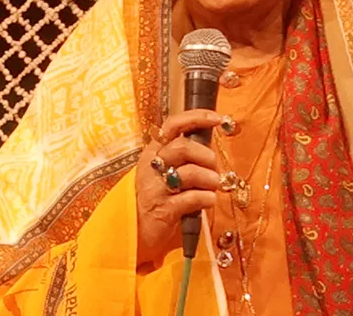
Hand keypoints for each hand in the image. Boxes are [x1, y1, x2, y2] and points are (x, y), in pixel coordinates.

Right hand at [135, 110, 221, 264]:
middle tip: (214, 169)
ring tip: (213, 187)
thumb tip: (213, 151)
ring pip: (189, 172)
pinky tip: (208, 201)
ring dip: (210, 179)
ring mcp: (155, 188)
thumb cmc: (156, 200)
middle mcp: (151, 166)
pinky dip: (206, 198)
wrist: (133, 234)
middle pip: (182, 147)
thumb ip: (184, 160)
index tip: (218, 119)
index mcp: (152, 152)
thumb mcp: (163, 174)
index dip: (196, 118)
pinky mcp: (162, 209)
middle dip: (206, 156)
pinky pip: (192, 198)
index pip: (172, 125)